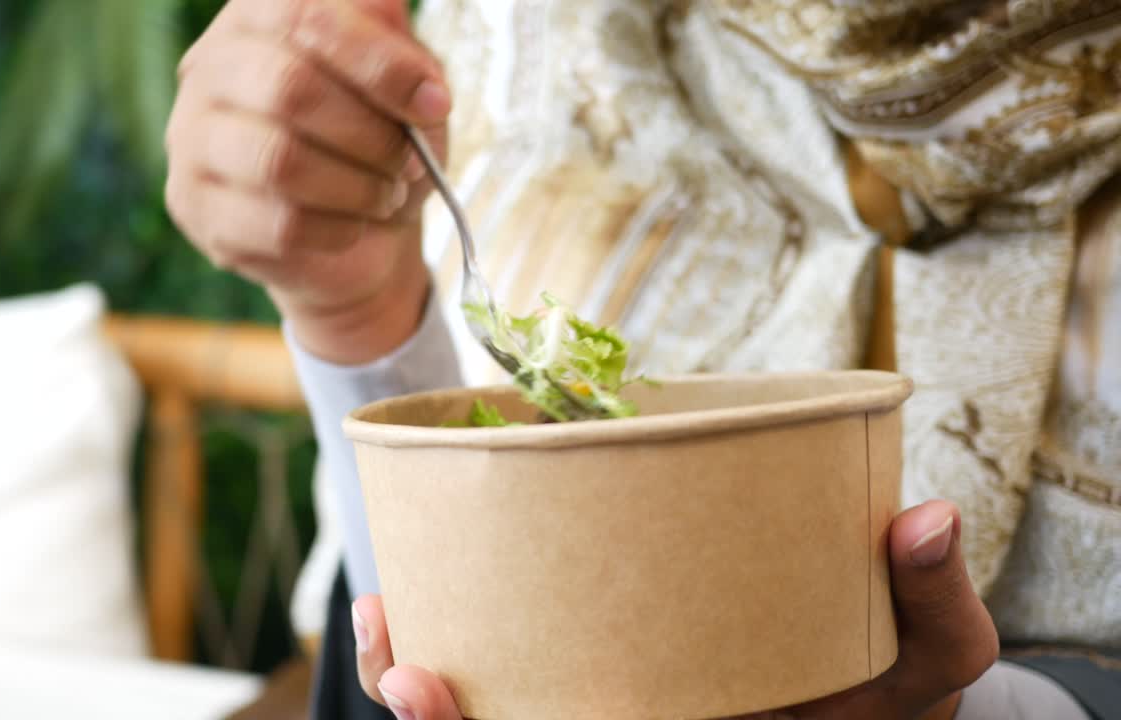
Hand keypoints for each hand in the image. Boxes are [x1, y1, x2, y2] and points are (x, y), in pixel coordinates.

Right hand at [165, 0, 450, 363]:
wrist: (357, 230)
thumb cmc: (375, 141)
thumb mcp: (402, 86)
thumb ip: (399, 51)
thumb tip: (403, 45)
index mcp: (259, 16)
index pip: (309, 17)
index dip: (381, 64)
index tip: (435, 105)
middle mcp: (211, 66)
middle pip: (291, 89)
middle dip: (372, 136)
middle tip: (410, 163)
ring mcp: (192, 138)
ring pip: (279, 161)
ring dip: (357, 187)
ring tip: (386, 195)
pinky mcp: (196, 208)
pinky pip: (276, 223)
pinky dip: (336, 230)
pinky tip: (353, 226)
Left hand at [351, 500, 998, 719]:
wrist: (877, 681)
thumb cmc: (889, 683)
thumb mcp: (926, 663)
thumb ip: (928, 606)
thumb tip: (926, 516)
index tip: (425, 691)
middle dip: (440, 718)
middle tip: (403, 673)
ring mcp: (613, 692)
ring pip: (501, 704)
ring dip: (423, 675)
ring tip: (385, 617)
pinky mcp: (605, 644)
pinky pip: (520, 649)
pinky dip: (464, 620)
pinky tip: (420, 579)